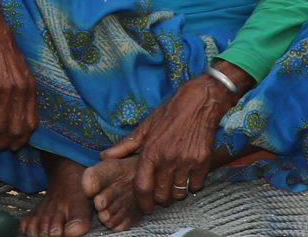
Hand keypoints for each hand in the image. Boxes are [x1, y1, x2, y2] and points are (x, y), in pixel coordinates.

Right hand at [0, 0, 37, 150]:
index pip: (31, 124)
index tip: (10, 147)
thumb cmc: (0, 45)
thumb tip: (14, 112)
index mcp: (30, 86)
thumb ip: (19, 90)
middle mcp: (21, 89)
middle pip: (14, 130)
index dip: (21, 140)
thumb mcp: (18, 68)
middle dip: (1, 143)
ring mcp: (5, 88)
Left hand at [99, 73, 233, 211]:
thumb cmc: (170, 112)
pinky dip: (191, 186)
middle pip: (161, 195)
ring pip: (178, 194)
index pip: (142, 187)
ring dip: (175, 193)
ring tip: (174, 185)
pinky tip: (188, 176)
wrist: (199, 101)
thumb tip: (104, 156)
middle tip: (160, 192)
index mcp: (151, 151)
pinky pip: (195, 186)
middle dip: (159, 198)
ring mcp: (186, 161)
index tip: (145, 207)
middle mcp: (167, 159)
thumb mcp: (146, 126)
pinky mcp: (202, 162)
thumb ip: (125, 145)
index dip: (142, 202)